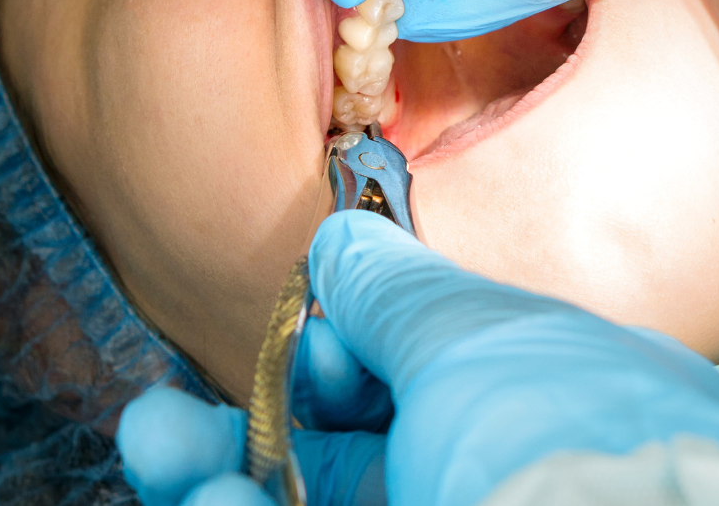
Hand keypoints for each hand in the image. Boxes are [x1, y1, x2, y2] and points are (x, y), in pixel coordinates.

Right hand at [117, 212, 718, 505]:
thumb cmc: (564, 452)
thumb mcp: (477, 337)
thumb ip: (396, 290)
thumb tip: (343, 238)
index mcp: (537, 407)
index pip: (420, 375)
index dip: (344, 356)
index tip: (301, 337)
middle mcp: (492, 474)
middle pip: (344, 455)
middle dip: (247, 423)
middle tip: (163, 420)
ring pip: (309, 504)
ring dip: (218, 476)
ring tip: (155, 447)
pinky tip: (198, 498)